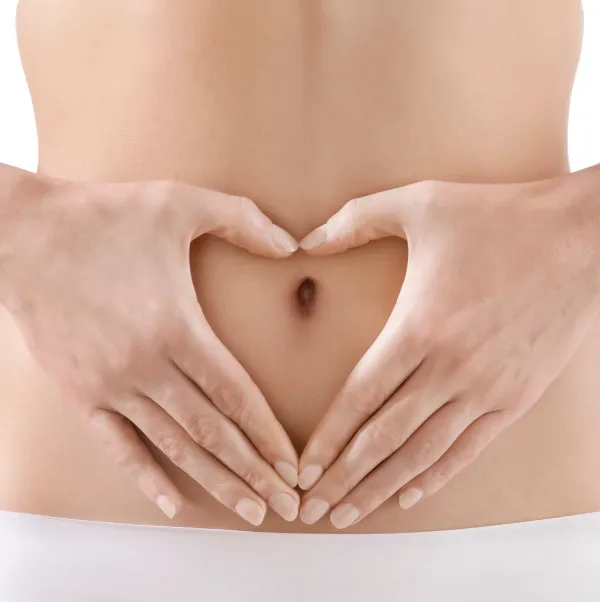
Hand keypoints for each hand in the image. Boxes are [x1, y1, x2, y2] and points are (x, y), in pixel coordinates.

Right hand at [0, 166, 299, 524]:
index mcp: (176, 326)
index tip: (294, 465)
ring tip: (249, 510)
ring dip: (215, 481)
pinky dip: (146, 477)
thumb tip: (294, 245)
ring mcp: (110, 386)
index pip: (235, 394)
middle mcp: (146, 367)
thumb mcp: (180, 203)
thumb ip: (243, 220)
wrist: (20, 234)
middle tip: (288, 507)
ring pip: (174, 446)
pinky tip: (172, 503)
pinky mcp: (79, 393)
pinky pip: (118, 446)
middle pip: (212, 433)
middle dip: (254, 471)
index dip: (268, 434)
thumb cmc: (104, 215)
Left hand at [296, 176, 599, 528]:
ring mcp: (486, 389)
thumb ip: (354, 221)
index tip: (301, 469)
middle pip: (383, 438)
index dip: (328, 439)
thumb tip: (302, 242)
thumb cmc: (497, 217)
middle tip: (311, 509)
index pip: (360, 397)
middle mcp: (450, 369)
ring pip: (422, 454)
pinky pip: (469, 449)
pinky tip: (409, 495)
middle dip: (343, 477)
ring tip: (348, 514)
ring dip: (381, 488)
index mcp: (419, 327)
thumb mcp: (418, 203)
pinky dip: (437, 476)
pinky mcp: (517, 398)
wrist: (582, 237)